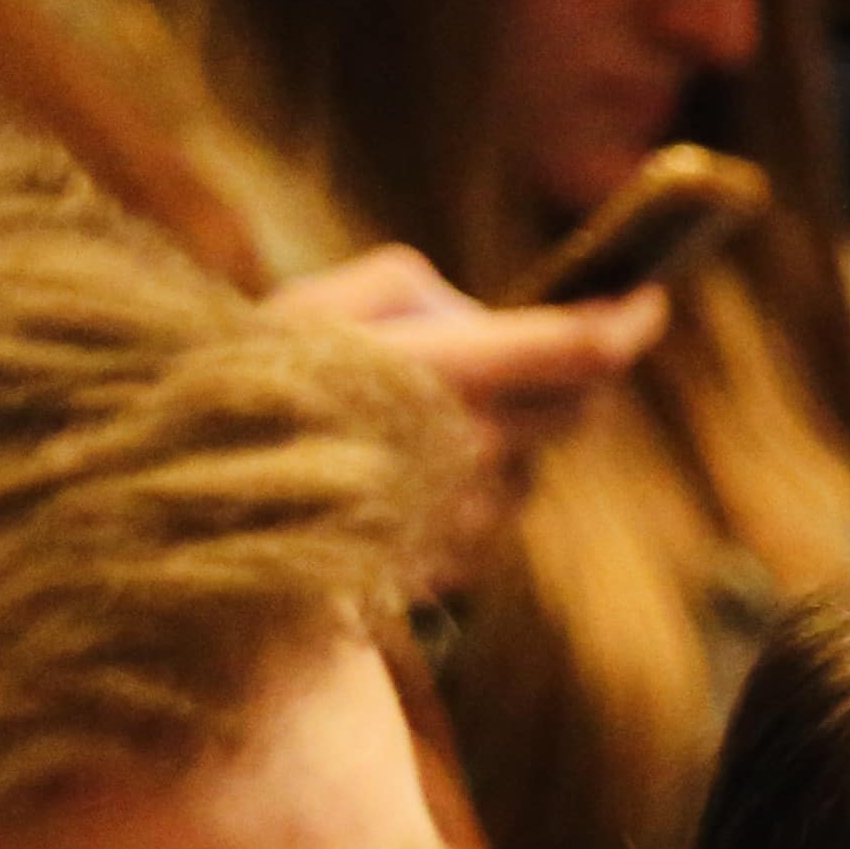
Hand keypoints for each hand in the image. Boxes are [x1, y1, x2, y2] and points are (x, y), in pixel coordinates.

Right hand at [267, 245, 663, 566]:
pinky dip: (474, 479)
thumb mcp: (312, 307)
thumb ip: (405, 287)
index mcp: (443, 377)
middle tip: (549, 344)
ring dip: (512, 430)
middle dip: (577, 372)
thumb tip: (471, 310)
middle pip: (579, 409)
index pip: (578, 351)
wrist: (200, 518)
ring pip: (536, 460)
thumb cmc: (246, 392)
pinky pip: (496, 507)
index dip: (626, 322)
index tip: (648, 298)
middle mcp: (473, 452)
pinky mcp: (458, 561)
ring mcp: (470, 515)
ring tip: (422, 412)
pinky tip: (406, 468)